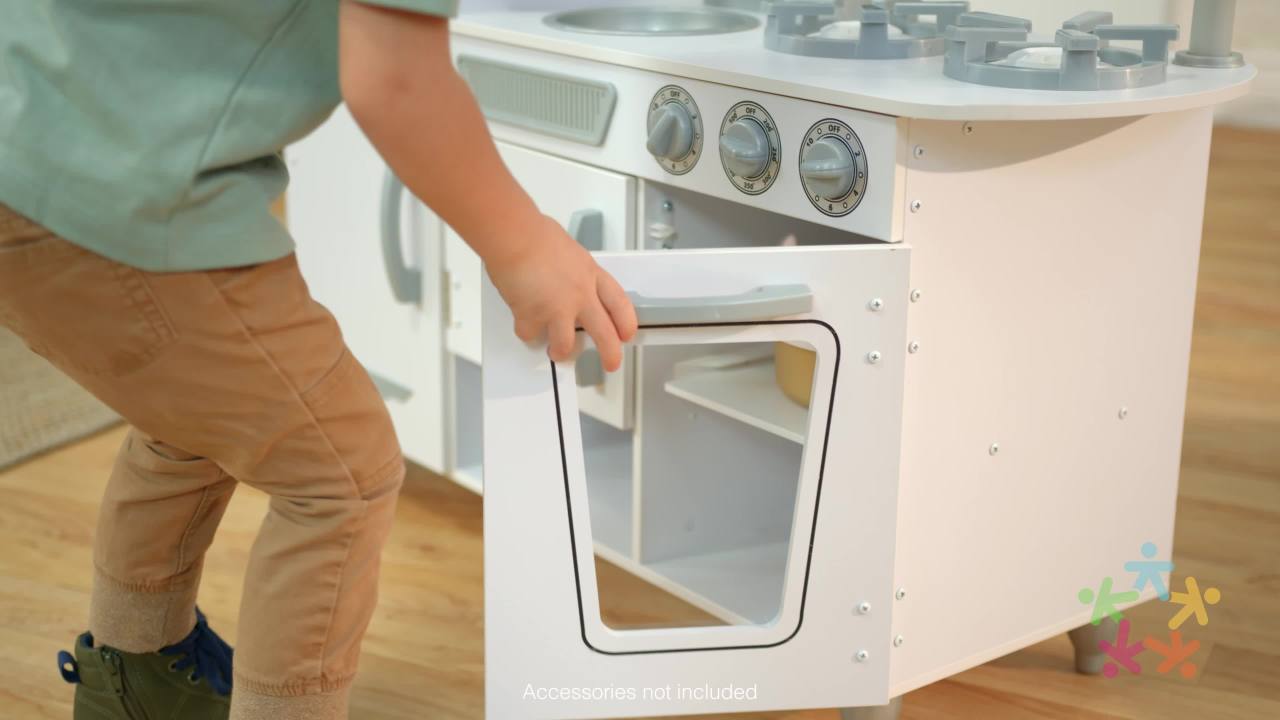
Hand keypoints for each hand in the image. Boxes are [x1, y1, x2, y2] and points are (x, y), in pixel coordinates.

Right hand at [485, 215, 637, 370]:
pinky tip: (523, 320)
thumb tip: (566, 280)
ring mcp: (557, 309)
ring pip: (565, 345)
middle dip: (610, 353)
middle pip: (604, 333)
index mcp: (591, 275)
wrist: (515, 236)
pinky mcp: (532, 317)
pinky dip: (526, 330)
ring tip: (555, 352)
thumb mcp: (570, 252)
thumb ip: (574, 272)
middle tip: (611, 363)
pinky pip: (530, 335)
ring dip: (560, 352)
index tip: (626, 335)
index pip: (619, 303)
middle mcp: (580, 296)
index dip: (625, 322)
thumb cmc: (536, 234)